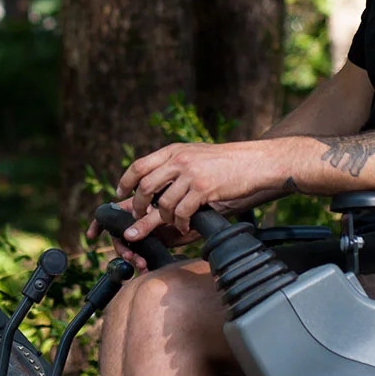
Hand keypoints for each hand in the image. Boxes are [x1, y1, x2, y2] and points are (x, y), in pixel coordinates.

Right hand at [87, 195, 192, 271]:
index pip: (112, 212)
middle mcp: (140, 218)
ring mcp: (147, 231)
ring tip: (141, 263)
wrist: (212, 214)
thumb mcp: (165, 214)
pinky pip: (141, 255)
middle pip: (118, 233)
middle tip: (131, 257)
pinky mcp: (157, 244)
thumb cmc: (188, 205)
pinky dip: (140, 262)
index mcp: (138, 204)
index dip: (99, 223)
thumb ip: (147, 222)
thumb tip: (129, 235)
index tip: (92, 235)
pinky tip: (146, 267)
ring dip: (131, 256)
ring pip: (129, 246)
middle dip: (122, 247)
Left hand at [116, 140, 293, 240]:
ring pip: (164, 203)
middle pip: (145, 186)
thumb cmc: (226, 162)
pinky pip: (183, 212)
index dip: (125, 182)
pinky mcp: (204, 189)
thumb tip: (153, 184)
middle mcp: (179, 159)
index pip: (139, 165)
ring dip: (164, 218)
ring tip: (173, 221)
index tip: (121, 195)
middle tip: (140, 216)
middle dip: (139, 206)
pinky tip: (186, 225)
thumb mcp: (195, 154)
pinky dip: (181, 223)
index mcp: (174, 150)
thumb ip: (174, 165)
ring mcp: (191, 174)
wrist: (254, 162)